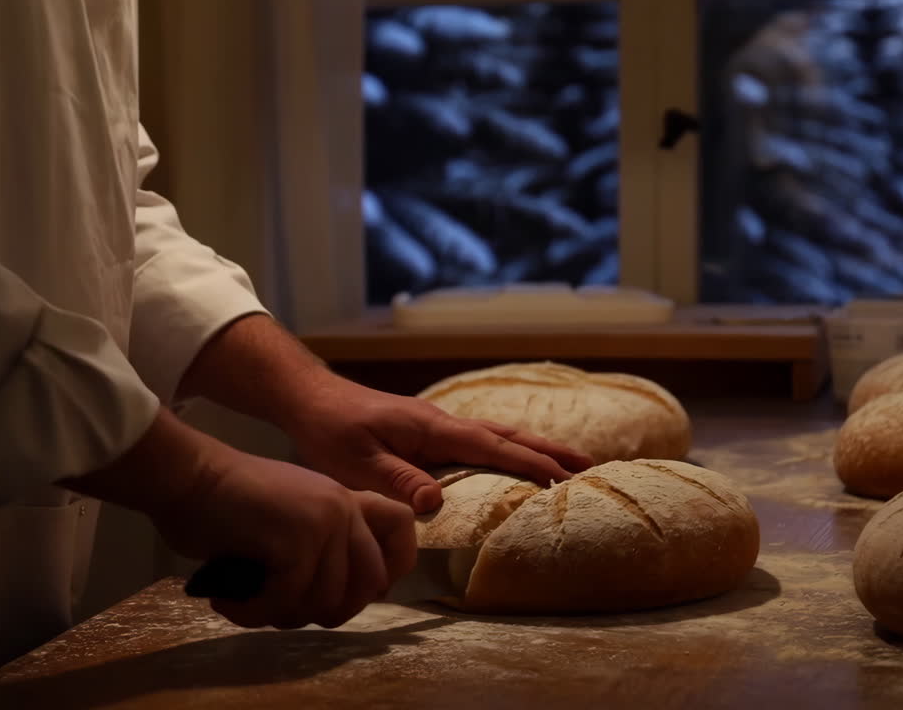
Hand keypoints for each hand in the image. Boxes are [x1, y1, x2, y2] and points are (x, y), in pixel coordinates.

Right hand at [152, 445, 415, 629]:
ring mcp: (325, 522)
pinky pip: (288, 600)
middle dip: (325, 612)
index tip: (340, 593)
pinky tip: (228, 601)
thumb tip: (337, 604)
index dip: (382, 575)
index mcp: (347, 502)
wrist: (186, 475)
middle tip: (279, 609)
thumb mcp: (288, 518)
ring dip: (280, 615)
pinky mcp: (298, 539)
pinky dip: (254, 612)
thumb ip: (320, 549)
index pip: (403, 533)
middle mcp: (344, 509)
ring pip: (326, 602)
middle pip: (369, 586)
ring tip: (245, 603)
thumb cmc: (224, 503)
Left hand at [279, 374, 593, 513]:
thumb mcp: (358, 463)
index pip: (491, 447)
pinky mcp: (431, 433)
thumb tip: (436, 502)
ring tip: (569, 463)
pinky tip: (517, 459)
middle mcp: (444, 424)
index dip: (528, 463)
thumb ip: (398, 481)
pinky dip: (509, 450)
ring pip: (498, 436)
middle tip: (590, 465)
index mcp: (432, 429)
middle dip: (549, 451)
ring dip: (534, 449)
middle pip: (507, 436)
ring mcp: (439, 426)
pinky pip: (481, 442)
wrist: (312, 400)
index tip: (562, 477)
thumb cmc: (332, 431)